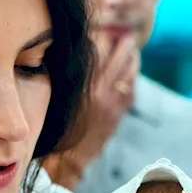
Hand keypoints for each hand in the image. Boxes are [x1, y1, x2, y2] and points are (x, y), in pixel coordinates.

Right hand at [71, 34, 138, 162]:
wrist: (69, 159)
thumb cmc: (58, 127)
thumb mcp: (61, 98)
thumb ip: (72, 78)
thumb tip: (82, 55)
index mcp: (85, 87)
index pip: (100, 54)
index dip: (106, 41)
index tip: (108, 34)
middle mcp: (101, 94)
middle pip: (120, 61)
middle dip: (126, 47)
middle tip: (128, 37)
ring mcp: (113, 105)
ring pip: (129, 76)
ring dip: (133, 62)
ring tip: (133, 52)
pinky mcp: (118, 115)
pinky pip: (131, 92)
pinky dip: (132, 80)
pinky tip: (132, 74)